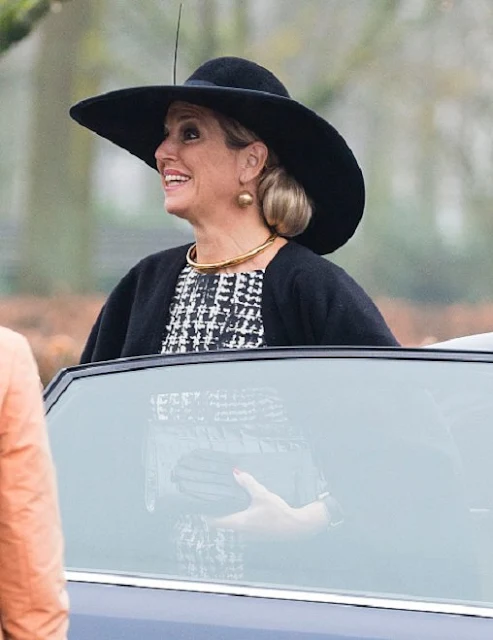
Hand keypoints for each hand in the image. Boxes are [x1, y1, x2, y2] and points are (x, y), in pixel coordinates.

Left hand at [209, 469, 329, 538]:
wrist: (297, 527)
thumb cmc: (278, 512)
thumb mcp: (262, 494)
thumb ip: (248, 483)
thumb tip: (236, 473)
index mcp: (239, 523)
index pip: (215, 522)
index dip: (206, 514)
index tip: (201, 505)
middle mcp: (242, 532)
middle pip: (224, 523)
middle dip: (219, 511)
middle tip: (216, 497)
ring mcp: (250, 535)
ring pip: (234, 524)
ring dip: (232, 514)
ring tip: (230, 500)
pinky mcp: (258, 534)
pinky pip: (244, 525)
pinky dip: (242, 517)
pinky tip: (246, 507)